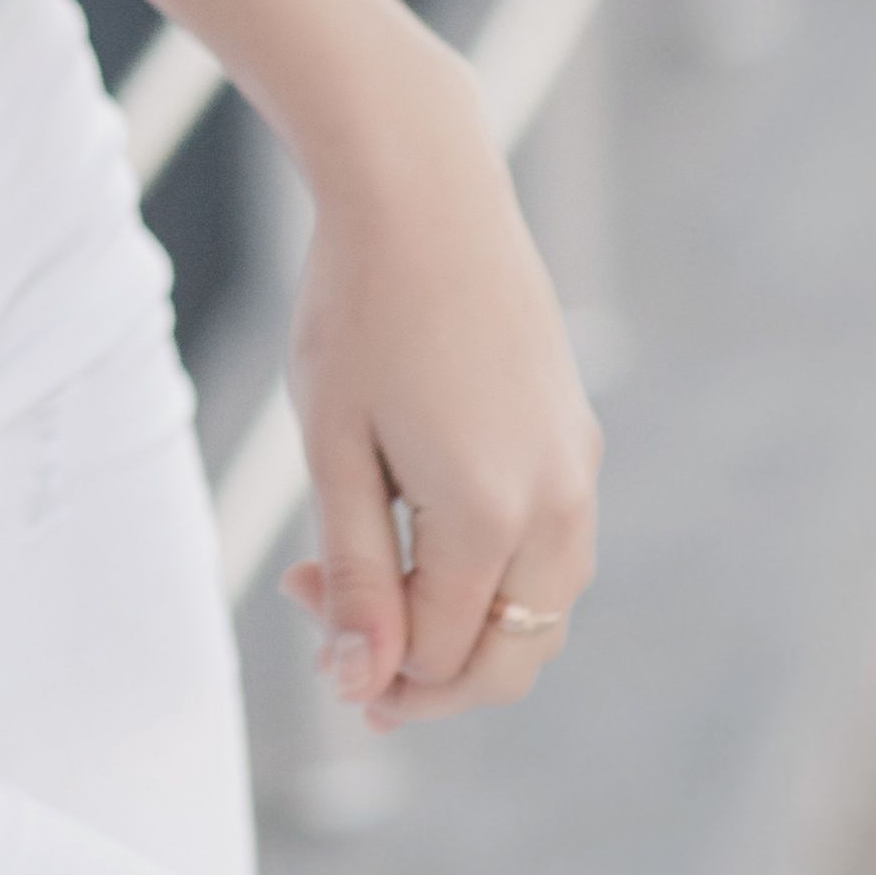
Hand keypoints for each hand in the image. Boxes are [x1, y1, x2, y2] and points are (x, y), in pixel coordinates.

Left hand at [283, 69, 601, 727]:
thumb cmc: (358, 309)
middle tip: (340, 634)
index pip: (442, 654)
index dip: (369, 663)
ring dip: (464, 625)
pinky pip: (552, 550)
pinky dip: (493, 573)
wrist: (422, 190)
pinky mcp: (576, 436)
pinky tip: (422, 524)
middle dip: (426, 672)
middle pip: (511, 657)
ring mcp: (577, 469)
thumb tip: (362, 683)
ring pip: (540, 610)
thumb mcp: (333, 449)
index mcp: (490, 513)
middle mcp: (556, 502)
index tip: (298, 594)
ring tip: (374, 578)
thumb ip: (356, 574)